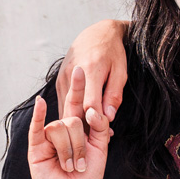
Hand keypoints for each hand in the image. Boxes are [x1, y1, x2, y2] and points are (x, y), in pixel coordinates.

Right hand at [28, 87, 109, 178]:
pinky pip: (37, 127)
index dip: (81, 86)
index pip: (80, 102)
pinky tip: (40, 103)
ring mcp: (49, 135)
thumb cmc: (87, 177)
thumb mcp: (101, 151)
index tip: (83, 69)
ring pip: (61, 128)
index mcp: (79, 127)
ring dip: (68, 152)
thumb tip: (90, 110)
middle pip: (73, 119)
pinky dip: (38, 115)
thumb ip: (98, 128)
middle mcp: (63, 128)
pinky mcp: (36, 145)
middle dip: (81, 145)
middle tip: (81, 165)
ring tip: (69, 168)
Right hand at [52, 21, 129, 170]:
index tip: (106, 135)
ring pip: (66, 110)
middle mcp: (72, 76)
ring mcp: (62, 79)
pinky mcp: (59, 82)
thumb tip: (108, 118)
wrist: (95, 34)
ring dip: (76, 125)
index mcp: (91, 71)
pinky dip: (72, 116)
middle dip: (85, 129)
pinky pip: (63, 104)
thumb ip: (114, 94)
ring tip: (90, 140)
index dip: (97, 122)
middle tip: (98, 144)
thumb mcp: (120, 71)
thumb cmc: (112, 52)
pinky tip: (83, 126)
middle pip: (74, 110)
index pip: (90, 105)